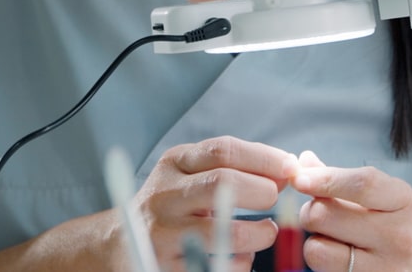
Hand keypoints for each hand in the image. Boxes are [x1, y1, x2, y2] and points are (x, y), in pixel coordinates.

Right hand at [124, 136, 297, 271]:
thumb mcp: (190, 174)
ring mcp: (163, 234)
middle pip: (222, 184)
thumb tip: (290, 168)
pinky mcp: (166, 267)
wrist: (120, 244)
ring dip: (258, 233)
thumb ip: (233, 167)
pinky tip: (241, 256)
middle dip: (261, 191)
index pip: (223, 151)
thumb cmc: (172, 205)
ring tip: (267, 231)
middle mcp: (164, 195)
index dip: (264, 158)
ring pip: (223, 232)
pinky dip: (241, 263)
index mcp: (174, 164)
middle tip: (274, 200)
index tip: (292, 168)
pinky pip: (218, 267)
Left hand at [291, 151, 411, 271]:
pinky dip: (321, 259)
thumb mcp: (377, 194)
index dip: (324, 179)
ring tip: (330, 237)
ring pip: (317, 249)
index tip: (298, 177)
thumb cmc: (389, 223)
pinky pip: (321, 269)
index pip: (361, 184)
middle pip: (325, 215)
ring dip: (314, 239)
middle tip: (318, 212)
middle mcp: (399, 236)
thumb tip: (301, 163)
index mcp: (403, 201)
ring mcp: (385, 268)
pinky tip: (337, 255)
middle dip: (310, 210)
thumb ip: (338, 177)